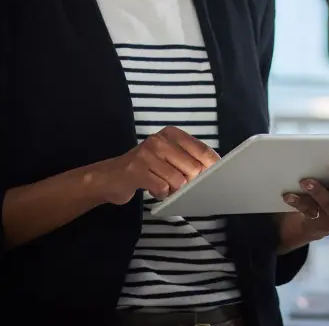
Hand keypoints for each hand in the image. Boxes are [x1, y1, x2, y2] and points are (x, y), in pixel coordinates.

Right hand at [91, 126, 218, 205]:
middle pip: (193, 167)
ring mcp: (147, 154)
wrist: (108, 176)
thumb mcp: (167, 156)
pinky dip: (160, 194)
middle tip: (180, 185)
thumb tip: (213, 170)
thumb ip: (188, 159)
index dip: (213, 165)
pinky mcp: (136, 171)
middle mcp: (160, 140)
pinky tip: (152, 189)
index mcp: (171, 134)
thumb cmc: (145, 167)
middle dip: (191, 182)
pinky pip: (162, 189)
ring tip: (163, 185)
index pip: (202, 149)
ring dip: (173, 189)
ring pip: (178, 180)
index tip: (220, 176)